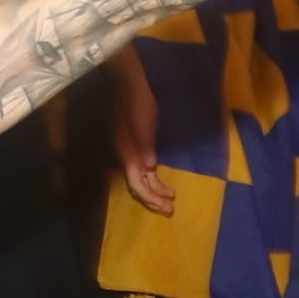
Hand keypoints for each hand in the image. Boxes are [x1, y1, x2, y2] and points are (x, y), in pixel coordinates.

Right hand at [112, 68, 173, 213]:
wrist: (130, 87)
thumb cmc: (138, 104)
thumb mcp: (143, 124)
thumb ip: (145, 145)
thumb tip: (150, 167)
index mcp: (128, 154)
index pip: (137, 184)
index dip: (151, 197)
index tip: (168, 204)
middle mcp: (128, 157)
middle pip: (139, 186)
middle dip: (154, 199)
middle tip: (171, 210)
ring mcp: (131, 153)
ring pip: (141, 179)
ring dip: (155, 191)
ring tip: (170, 200)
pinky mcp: (136, 147)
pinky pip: (143, 170)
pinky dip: (153, 178)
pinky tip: (161, 181)